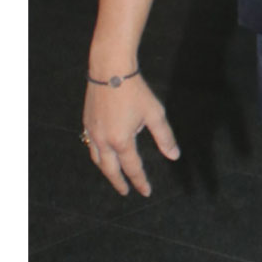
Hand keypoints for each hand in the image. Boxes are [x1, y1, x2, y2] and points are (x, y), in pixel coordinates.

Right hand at [82, 70, 179, 196]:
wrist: (110, 69)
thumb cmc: (135, 90)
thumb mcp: (155, 113)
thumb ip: (164, 137)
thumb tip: (174, 156)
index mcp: (121, 141)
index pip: (132, 168)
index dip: (140, 181)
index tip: (146, 191)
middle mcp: (103, 140)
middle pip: (110, 170)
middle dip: (119, 183)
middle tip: (126, 192)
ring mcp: (93, 132)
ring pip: (98, 160)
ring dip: (107, 171)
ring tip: (114, 175)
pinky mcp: (87, 122)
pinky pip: (90, 146)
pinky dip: (98, 156)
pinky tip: (103, 153)